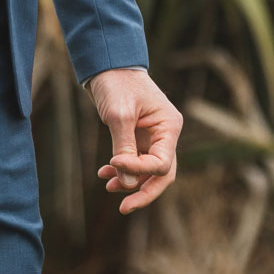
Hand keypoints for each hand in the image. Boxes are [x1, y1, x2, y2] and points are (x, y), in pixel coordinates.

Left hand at [88, 67, 181, 213]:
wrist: (108, 65)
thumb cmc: (117, 84)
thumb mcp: (119, 115)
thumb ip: (125, 150)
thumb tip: (128, 185)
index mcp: (169, 126)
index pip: (161, 162)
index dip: (139, 170)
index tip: (112, 162)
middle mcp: (166, 135)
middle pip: (163, 175)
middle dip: (144, 192)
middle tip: (124, 207)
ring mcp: (154, 138)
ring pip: (149, 173)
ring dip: (130, 183)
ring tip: (107, 185)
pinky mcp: (139, 139)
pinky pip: (137, 164)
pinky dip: (123, 171)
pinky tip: (104, 173)